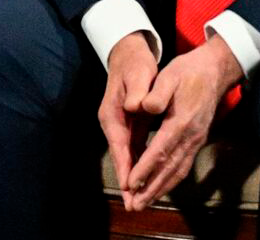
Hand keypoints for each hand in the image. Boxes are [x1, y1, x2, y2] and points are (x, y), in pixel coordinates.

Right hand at [98, 31, 158, 209]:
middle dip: (128, 181)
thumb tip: (138, 106)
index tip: (131, 187)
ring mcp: (119, 124)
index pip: (119, 145)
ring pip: (127, 156)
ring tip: (140, 200)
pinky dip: (139, 164)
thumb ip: (138, 91)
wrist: (127, 53)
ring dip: (133, 177)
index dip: (126, 167)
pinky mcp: (128, 124)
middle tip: (134, 205)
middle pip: (121, 156)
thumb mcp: (137, 74)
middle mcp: (113, 122)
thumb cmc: (134, 64)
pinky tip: (146, 178)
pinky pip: (134, 149)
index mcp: (113, 113)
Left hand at [124, 33, 243, 210]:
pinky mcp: (197, 140)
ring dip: (161, 189)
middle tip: (135, 205)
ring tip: (144, 203)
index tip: (131, 183)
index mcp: (180, 122)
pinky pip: (184, 166)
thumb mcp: (169, 76)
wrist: (215, 71)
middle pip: (169, 169)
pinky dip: (171, 180)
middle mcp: (190, 136)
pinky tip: (161, 187)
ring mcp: (196, 140)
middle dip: (151, 188)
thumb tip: (143, 107)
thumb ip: (156, 94)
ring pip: (178, 171)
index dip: (145, 169)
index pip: (159, 151)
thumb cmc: (188, 72)